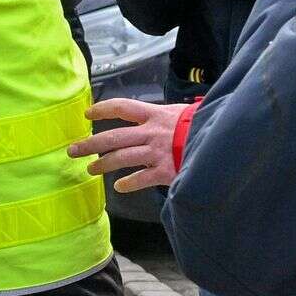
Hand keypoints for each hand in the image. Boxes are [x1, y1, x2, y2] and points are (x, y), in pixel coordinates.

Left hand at [68, 98, 190, 192]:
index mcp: (155, 115)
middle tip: (72, 151)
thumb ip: (162, 117)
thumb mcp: (181, 113)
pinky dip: (128, 183)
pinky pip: (140, 179)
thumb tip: (150, 119)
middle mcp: (151, 133)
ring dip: (103, 165)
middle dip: (90, 144)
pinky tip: (120, 187)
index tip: (87, 113)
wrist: (223, 139)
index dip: (102, 109)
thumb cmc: (202, 125)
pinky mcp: (165, 171)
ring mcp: (156, 152)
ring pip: (120, 158)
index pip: (122, 107)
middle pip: (112, 137)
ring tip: (91, 170)